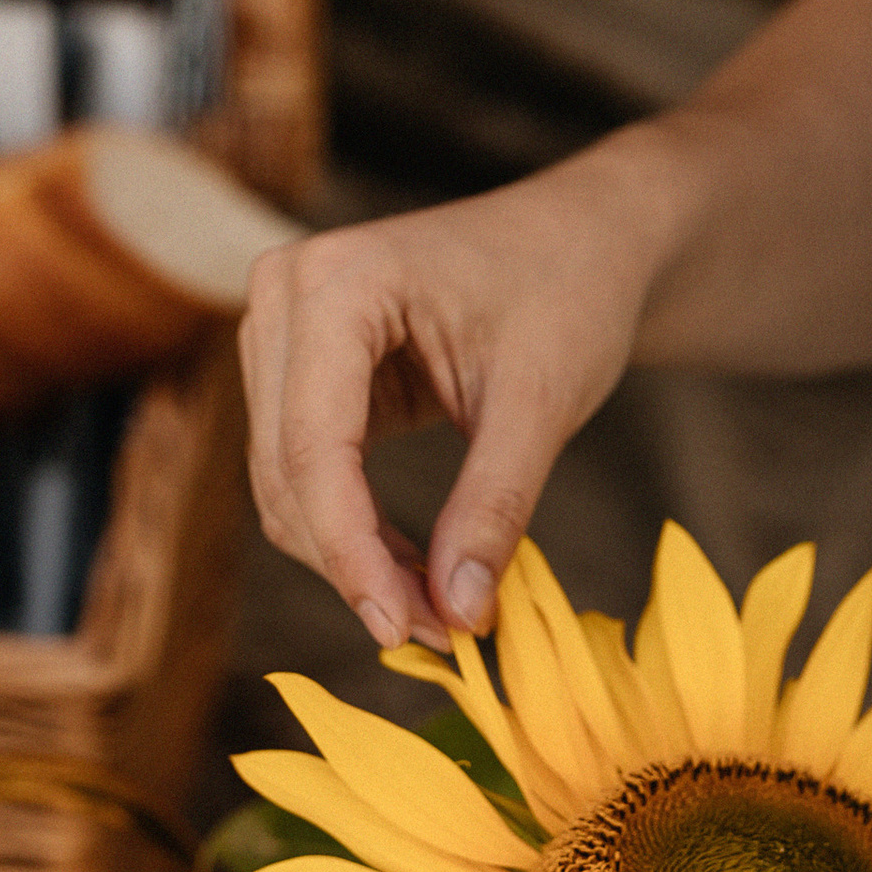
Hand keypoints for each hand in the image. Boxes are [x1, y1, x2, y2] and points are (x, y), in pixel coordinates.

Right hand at [241, 137, 683, 646]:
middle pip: (288, 470)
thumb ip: (496, 504)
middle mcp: (288, 294)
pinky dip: (355, 528)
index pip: (314, 446)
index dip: (351, 552)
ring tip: (438, 609)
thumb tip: (456, 613)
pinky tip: (416, 569)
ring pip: (286, 481)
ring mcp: (286, 328)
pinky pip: (307, 468)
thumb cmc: (571, 288)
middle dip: (355, 564)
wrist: (585, 237)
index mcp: (341, 281)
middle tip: (439, 635)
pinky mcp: (304, 365)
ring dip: (351, 555)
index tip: (406, 630)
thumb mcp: (543, 398)